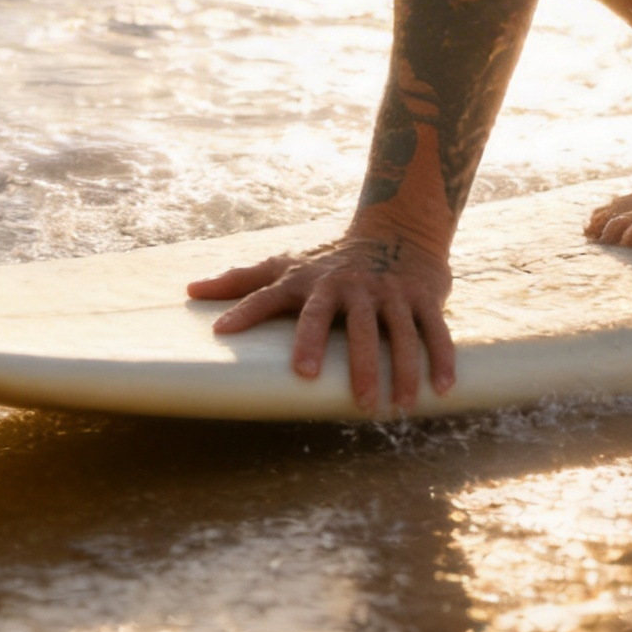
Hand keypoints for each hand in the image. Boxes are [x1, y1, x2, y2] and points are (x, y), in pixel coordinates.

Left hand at [187, 233, 455, 412]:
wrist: (398, 225)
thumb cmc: (332, 259)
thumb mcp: (289, 265)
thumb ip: (244, 281)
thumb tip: (190, 289)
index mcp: (316, 282)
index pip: (279, 297)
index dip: (249, 310)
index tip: (222, 333)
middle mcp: (354, 285)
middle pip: (351, 322)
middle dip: (350, 358)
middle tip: (345, 394)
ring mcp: (391, 290)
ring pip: (398, 330)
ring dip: (399, 368)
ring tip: (395, 406)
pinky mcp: (423, 294)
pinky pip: (434, 328)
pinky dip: (441, 358)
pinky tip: (441, 389)